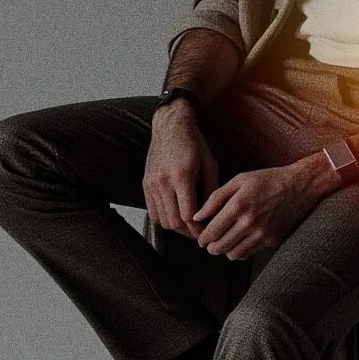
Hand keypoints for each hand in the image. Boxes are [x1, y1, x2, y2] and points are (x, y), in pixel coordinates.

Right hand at [143, 102, 217, 239]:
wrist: (171, 126)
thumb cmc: (194, 143)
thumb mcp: (210, 163)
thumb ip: (212, 190)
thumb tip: (213, 214)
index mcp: (182, 175)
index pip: (187, 215)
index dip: (197, 228)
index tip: (206, 232)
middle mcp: (163, 181)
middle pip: (173, 221)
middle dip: (187, 232)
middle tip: (199, 234)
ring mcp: (152, 183)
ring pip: (162, 219)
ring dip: (176, 227)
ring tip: (189, 227)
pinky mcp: (145, 184)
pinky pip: (152, 211)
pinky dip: (164, 219)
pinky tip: (176, 215)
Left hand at [194, 152, 339, 260]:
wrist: (301, 186)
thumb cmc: (268, 180)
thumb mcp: (240, 180)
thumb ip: (215, 198)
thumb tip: (197, 217)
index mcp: (238, 205)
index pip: (212, 231)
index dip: (202, 238)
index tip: (201, 238)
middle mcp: (249, 222)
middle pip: (220, 246)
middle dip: (211, 247)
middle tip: (209, 243)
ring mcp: (262, 233)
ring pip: (233, 254)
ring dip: (225, 251)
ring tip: (224, 243)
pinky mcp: (272, 240)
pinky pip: (249, 254)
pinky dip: (240, 251)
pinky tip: (240, 241)